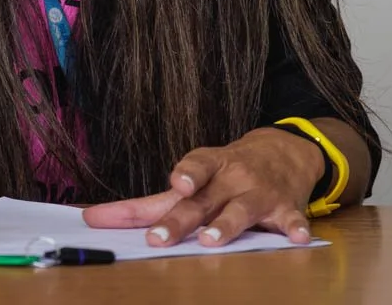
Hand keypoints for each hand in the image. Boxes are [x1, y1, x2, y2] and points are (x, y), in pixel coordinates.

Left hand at [82, 128, 324, 246]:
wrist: (284, 151)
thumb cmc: (225, 172)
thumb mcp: (192, 180)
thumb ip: (148, 205)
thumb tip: (92, 218)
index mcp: (207, 167)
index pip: (190, 168)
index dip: (183, 174)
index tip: (175, 182)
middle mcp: (230, 178)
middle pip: (202, 200)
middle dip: (180, 220)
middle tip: (158, 238)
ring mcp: (259, 193)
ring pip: (241, 211)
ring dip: (226, 225)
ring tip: (211, 241)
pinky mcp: (287, 208)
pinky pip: (292, 219)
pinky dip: (296, 228)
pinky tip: (299, 238)